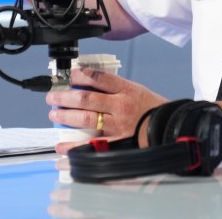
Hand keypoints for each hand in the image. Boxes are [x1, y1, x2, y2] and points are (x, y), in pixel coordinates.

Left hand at [47, 68, 168, 152]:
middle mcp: (120, 105)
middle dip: (65, 96)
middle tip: (52, 96)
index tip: (68, 75)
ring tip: (54, 114)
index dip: (80, 74)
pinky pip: (91, 145)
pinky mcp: (117, 142)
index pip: (98, 77)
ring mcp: (118, 125)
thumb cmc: (152, 108)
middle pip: (87, 98)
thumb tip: (88, 84)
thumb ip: (115, 88)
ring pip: (86, 119)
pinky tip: (61, 146)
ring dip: (66, 116)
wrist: (169, 128)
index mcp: (126, 89)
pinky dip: (74, 147)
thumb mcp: (136, 90)